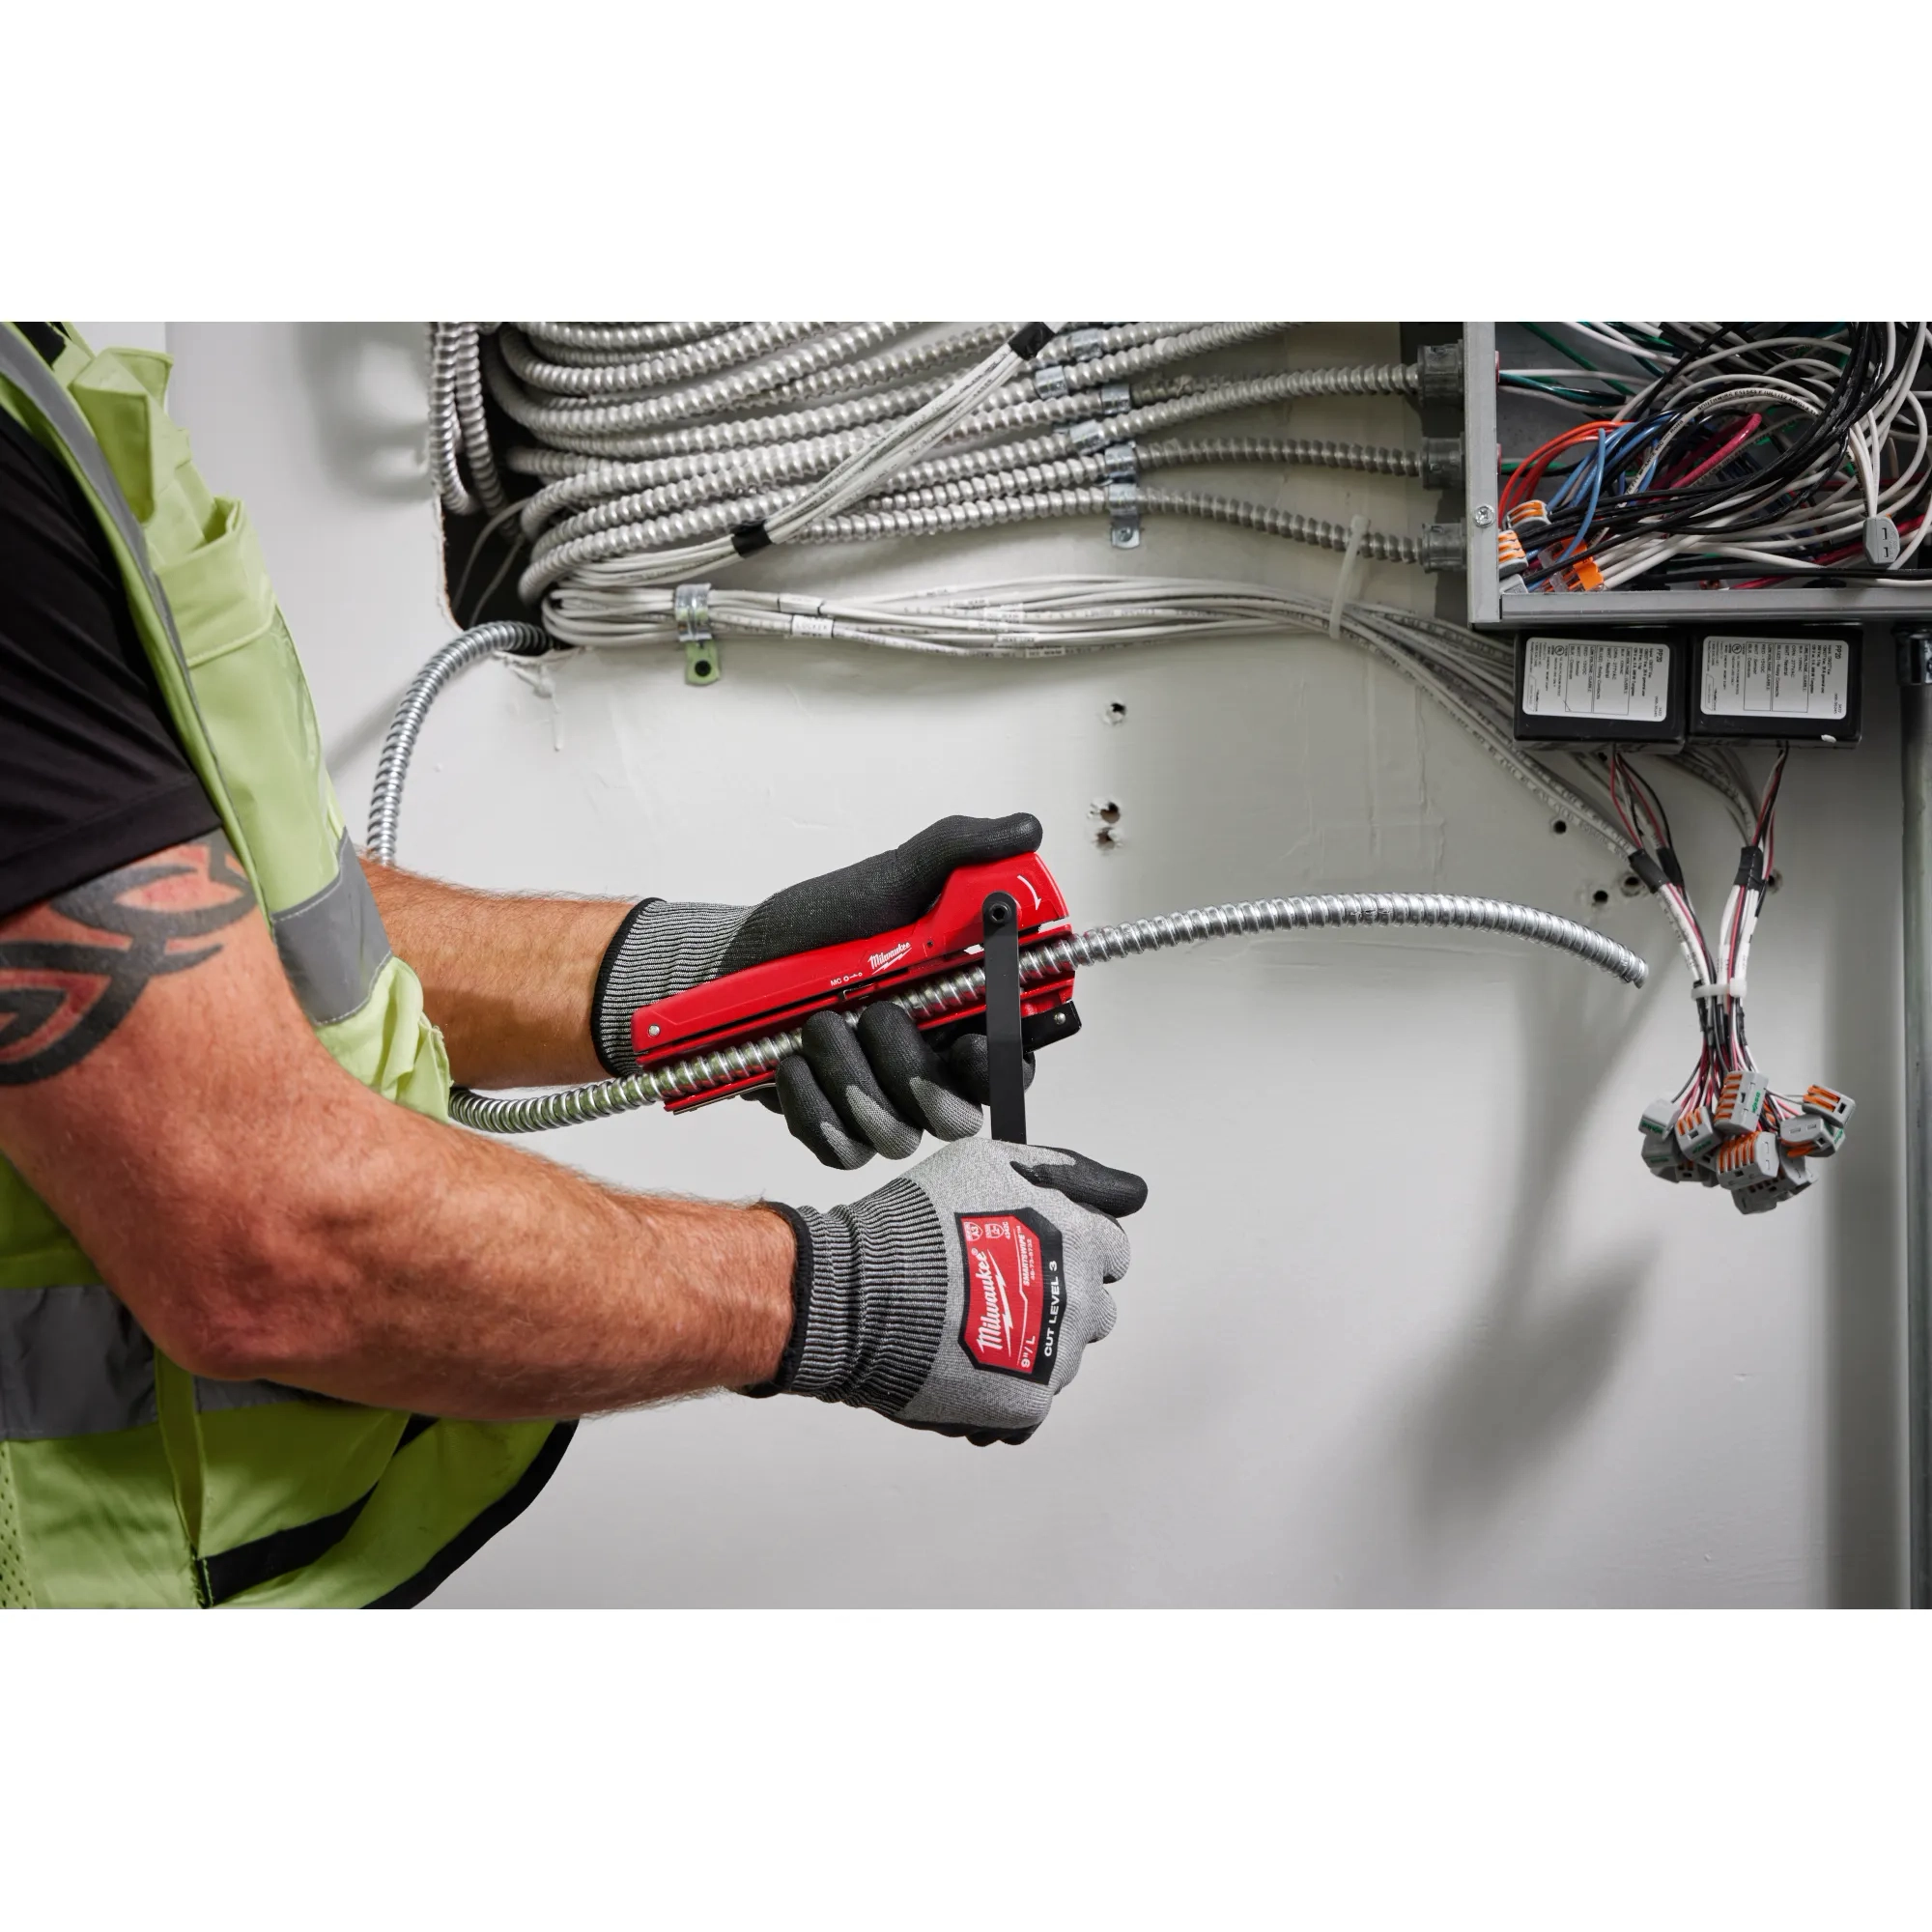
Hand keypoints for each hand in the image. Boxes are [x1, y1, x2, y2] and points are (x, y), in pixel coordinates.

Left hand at [591, 813, 1043, 1167]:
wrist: (728, 967)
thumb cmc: (811, 930)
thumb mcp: (886, 879)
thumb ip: (958, 855)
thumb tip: (1022, 832)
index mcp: (960, 1010)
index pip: (1014, 1058)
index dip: (1003, 1063)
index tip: (971, 1041)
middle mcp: (930, 1064)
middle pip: (961, 1112)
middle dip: (914, 1071)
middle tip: (879, 1016)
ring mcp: (885, 1103)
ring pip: (899, 1132)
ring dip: (852, 1075)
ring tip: (818, 1022)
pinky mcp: (837, 1128)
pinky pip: (843, 1150)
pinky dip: (812, 1104)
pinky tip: (791, 1061)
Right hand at [754, 1138, 1147, 1443]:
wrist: (857, 1293)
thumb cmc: (915, 1223)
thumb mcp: (988, 1163)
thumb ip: (1065, 1172)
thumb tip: (1128, 1191)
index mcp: (1080, 1239)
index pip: (1111, 1250)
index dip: (1068, 1245)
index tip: (1029, 1250)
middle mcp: (1079, 1300)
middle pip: (1092, 1306)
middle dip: (1053, 1296)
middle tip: (992, 1288)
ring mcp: (1055, 1357)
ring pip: (1060, 1355)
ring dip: (1027, 1344)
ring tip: (966, 1327)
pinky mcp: (1025, 1405)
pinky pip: (1029, 1401)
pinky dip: (1001, 1389)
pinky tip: (959, 1366)